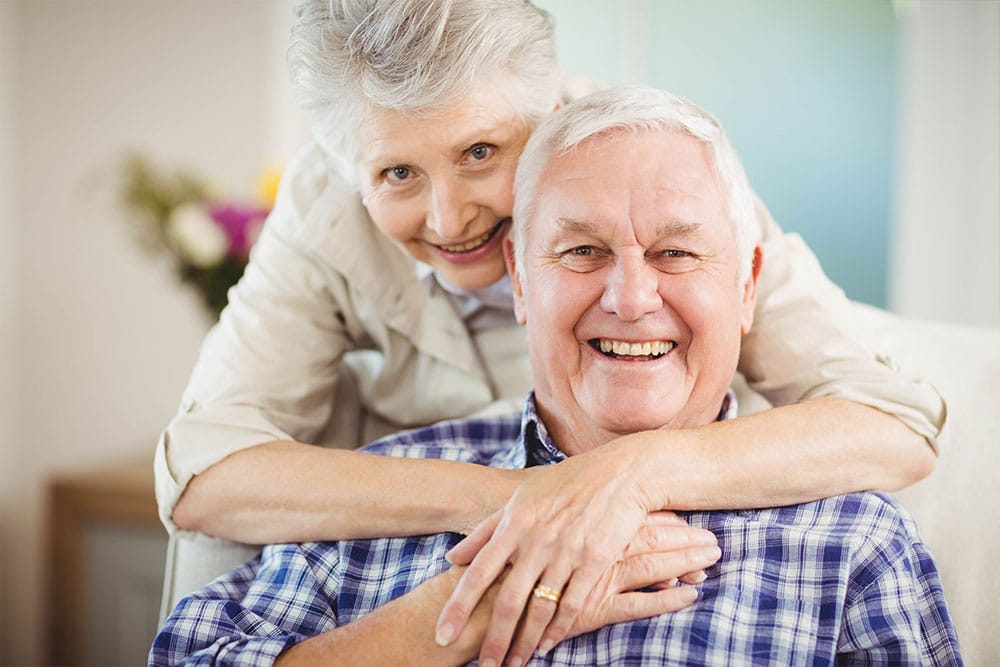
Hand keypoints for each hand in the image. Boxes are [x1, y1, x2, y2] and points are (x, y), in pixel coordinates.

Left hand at [434, 444, 702, 665]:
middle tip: (486, 665)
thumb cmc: (567, 484)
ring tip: (514, 664)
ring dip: (525, 642)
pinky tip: (546, 646)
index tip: (442, 635)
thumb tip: (451, 557)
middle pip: (508, 600)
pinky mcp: (595, 562)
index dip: (458, 607)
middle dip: (494, 639)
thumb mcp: (520, 498)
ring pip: (540, 609)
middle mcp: (536, 540)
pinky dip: (558, 631)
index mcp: (514, 523)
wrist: (620, 474)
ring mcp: (566, 552)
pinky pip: (572, 605)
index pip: (477, 572)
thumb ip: (484, 530)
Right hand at [503, 511, 717, 665]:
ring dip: (682, 562)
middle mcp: (590, 545)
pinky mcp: (591, 606)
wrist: (481, 599)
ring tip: (714, 560)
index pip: (633, 517)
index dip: (664, 520)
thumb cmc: (503, 564)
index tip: (691, 520)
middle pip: (648, 536)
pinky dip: (664, 600)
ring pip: (649, 565)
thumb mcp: (524, 526)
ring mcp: (593, 576)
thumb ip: (549, 518)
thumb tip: (572, 506)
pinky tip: (690, 596)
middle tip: (716, 540)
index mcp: (580, 523)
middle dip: (683, 538)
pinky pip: (636, 603)